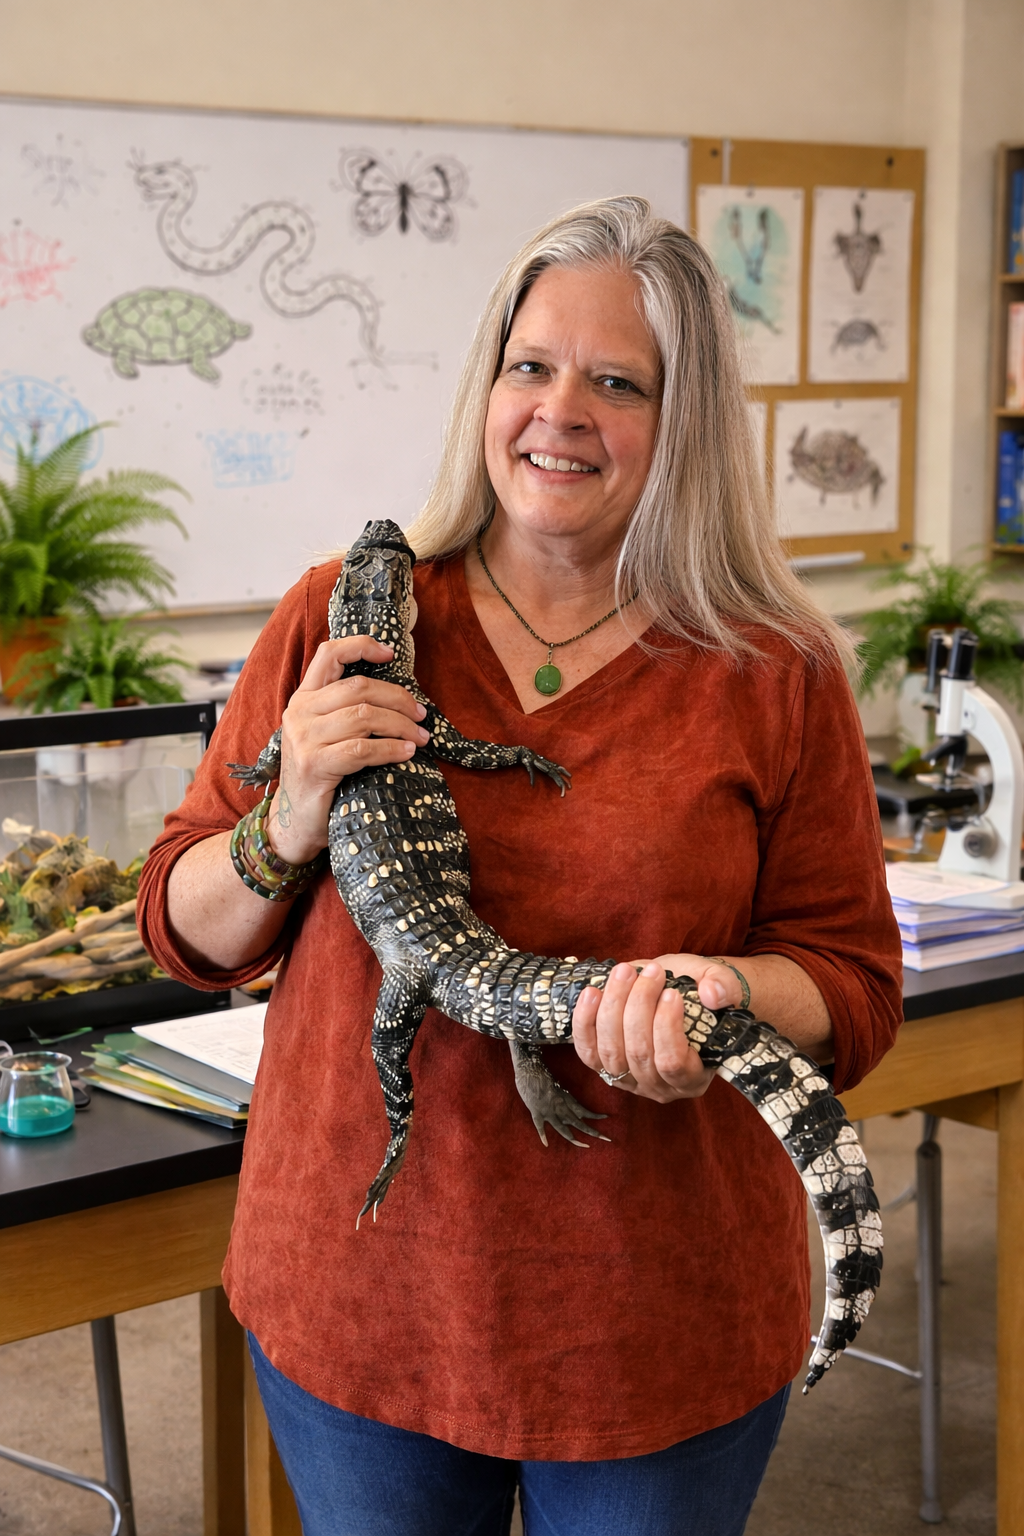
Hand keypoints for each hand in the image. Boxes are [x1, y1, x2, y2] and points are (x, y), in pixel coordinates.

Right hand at [265, 637, 430, 864]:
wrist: (295, 821)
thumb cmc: (320, 775)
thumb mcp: (325, 735)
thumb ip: (345, 711)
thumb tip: (398, 696)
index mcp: (303, 698)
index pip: (328, 654)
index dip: (361, 646)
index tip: (390, 653)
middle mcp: (300, 713)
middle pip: (359, 687)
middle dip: (397, 698)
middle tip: (420, 714)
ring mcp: (304, 738)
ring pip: (364, 717)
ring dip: (401, 725)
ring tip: (420, 736)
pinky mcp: (315, 765)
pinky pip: (363, 749)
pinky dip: (391, 749)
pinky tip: (407, 752)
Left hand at [571, 954, 743, 1103]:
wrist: (677, 994)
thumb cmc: (702, 996)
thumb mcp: (722, 986)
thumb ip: (724, 987)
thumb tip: (712, 994)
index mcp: (694, 1077)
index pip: (674, 1064)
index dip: (667, 1027)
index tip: (671, 992)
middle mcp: (659, 1087)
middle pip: (639, 1053)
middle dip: (640, 1005)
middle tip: (651, 971)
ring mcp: (628, 1080)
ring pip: (611, 1051)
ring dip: (614, 1006)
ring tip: (625, 972)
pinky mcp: (602, 1066)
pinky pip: (586, 1051)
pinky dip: (585, 1021)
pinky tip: (592, 992)